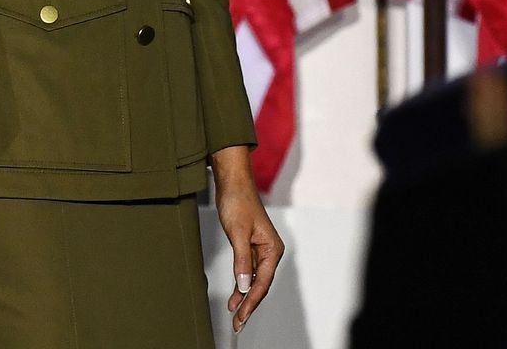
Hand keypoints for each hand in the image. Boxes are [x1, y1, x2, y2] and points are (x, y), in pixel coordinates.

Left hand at [210, 145, 282, 332]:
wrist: (233, 182)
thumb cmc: (238, 202)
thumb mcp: (238, 233)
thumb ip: (242, 261)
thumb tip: (245, 286)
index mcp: (273, 249)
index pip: (262, 282)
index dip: (251, 302)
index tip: (240, 317)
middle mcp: (270, 251)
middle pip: (261, 284)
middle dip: (249, 305)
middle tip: (237, 324)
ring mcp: (261, 249)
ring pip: (254, 280)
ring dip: (244, 297)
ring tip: (235, 315)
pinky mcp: (251, 246)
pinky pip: (249, 270)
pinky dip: (242, 283)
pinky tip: (236, 295)